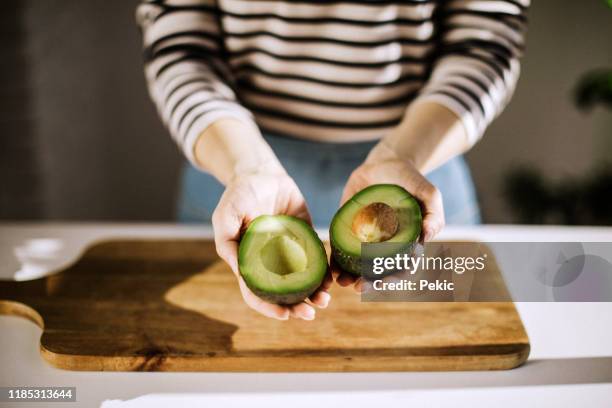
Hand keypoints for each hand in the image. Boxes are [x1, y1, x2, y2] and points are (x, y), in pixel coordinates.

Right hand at [212, 167, 331, 319]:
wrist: (261, 173)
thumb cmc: (238, 194)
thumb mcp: (226, 216)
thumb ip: (228, 242)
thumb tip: (241, 273)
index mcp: (249, 262)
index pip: (257, 293)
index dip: (269, 307)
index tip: (285, 315)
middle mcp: (270, 262)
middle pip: (283, 293)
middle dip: (296, 306)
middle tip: (311, 314)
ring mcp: (289, 252)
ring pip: (302, 281)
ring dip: (313, 294)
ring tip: (325, 300)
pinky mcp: (305, 239)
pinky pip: (316, 259)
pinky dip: (324, 272)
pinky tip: (331, 278)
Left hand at [335, 142, 444, 290]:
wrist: (384, 163)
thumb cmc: (410, 179)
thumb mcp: (428, 193)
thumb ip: (433, 214)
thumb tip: (427, 236)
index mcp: (406, 244)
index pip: (402, 267)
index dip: (394, 278)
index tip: (383, 282)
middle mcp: (385, 246)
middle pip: (378, 272)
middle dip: (370, 283)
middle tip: (360, 288)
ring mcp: (365, 239)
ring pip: (357, 265)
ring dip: (350, 277)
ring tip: (342, 282)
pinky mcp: (348, 230)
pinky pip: (341, 249)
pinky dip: (336, 261)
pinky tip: (331, 269)